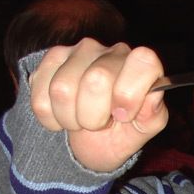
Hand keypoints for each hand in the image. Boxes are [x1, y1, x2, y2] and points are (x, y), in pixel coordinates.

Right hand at [29, 38, 168, 171]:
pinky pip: (40, 95)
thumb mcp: (144, 129)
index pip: (143, 60)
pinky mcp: (51, 60)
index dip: (129, 93)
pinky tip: (63, 115)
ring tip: (82, 120)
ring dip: (71, 118)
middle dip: (95, 115)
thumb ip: (152, 114)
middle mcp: (112, 51)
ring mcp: (79, 52)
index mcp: (142, 64)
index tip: (122, 115)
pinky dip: (51, 118)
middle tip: (99, 123)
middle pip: (95, 79)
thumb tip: (152, 98)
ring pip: (62, 89)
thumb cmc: (124, 131)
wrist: (91, 142)